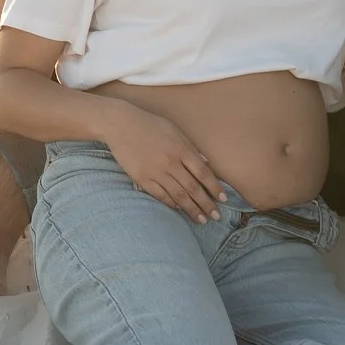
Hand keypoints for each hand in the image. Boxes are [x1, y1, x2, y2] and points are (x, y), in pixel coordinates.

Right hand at [102, 106, 223, 222]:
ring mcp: (156, 172)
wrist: (121, 125)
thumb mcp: (175, 130)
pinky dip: (171, 203)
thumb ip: (191, 148)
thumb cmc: (150, 124)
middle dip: (206, 204)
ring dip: (191, 209)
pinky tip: (179, 209)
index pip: (204, 173)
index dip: (215, 188)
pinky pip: (160, 195)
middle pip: (193, 188)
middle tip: (217, 216)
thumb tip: (207, 163)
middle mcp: (171, 163)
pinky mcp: (142, 178)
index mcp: (182, 149)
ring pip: (178, 196)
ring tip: (201, 219)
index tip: (223, 199)